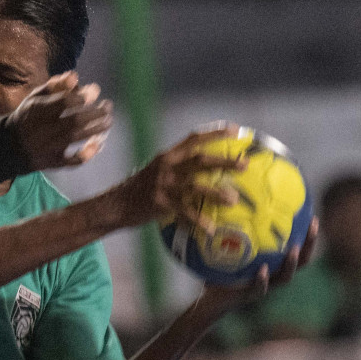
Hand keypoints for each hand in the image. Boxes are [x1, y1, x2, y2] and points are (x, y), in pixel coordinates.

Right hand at [5, 73, 113, 169]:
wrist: (9, 147)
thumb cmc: (28, 117)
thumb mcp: (35, 98)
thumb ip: (55, 86)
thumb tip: (75, 76)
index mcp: (38, 110)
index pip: (65, 102)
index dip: (83, 96)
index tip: (95, 91)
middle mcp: (44, 129)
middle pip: (75, 120)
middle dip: (96, 112)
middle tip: (108, 106)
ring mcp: (50, 147)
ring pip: (77, 137)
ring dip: (97, 128)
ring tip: (108, 121)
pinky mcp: (53, 162)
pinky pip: (73, 160)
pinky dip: (87, 153)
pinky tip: (97, 144)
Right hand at [107, 126, 246, 230]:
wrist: (116, 205)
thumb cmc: (140, 190)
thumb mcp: (156, 171)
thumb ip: (177, 168)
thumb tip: (205, 170)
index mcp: (167, 156)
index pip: (194, 138)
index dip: (215, 133)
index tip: (236, 131)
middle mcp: (166, 167)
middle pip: (200, 160)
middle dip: (224, 161)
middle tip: (245, 164)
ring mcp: (163, 185)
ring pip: (195, 185)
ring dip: (216, 192)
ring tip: (233, 199)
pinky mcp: (160, 203)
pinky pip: (184, 212)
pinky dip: (198, 220)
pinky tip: (210, 228)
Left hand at [195, 217, 318, 317]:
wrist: (210, 297)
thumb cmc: (222, 270)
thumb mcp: (229, 247)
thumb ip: (234, 229)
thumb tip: (233, 200)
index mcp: (274, 263)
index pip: (298, 248)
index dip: (309, 236)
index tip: (313, 217)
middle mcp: (274, 274)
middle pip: (301, 261)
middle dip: (310, 244)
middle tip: (313, 227)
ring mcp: (265, 286)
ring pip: (285, 277)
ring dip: (291, 263)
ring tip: (293, 250)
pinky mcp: (250, 296)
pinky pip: (260, 289)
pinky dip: (263, 280)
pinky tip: (263, 270)